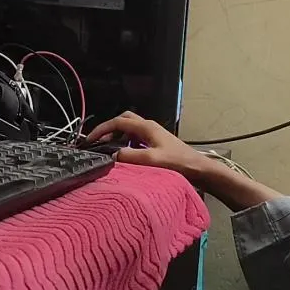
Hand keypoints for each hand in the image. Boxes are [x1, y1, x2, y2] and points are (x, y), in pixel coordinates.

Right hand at [86, 111, 210, 179]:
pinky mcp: (156, 142)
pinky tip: (124, 155)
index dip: (101, 130)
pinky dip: (125, 142)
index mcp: (146, 127)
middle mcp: (149, 127)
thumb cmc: (178, 163)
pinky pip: (135, 137)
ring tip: (107, 149)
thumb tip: (112, 155)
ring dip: (117, 135)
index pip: (118, 122)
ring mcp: (153, 134)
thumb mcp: (152, 161)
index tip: (90, 140)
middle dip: (108, 128)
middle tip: (98, 141)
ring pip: (129, 128)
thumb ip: (131, 156)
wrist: (199, 169)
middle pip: (123, 120)